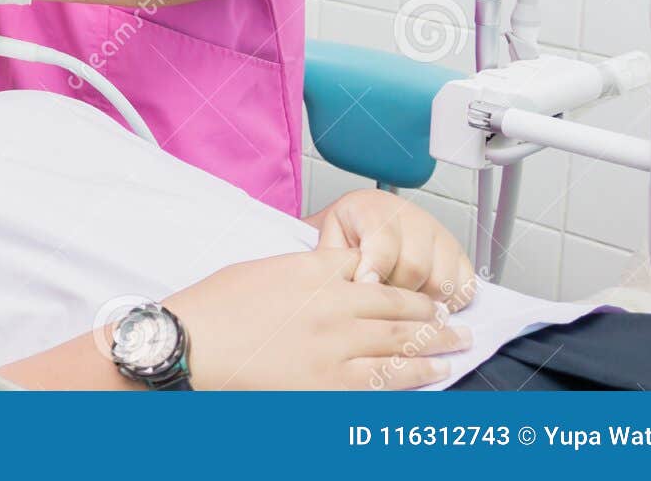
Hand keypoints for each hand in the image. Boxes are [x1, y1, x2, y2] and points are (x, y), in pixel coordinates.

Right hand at [162, 249, 469, 389]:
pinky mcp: (330, 381)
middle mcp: (333, 303)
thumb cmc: (216, 306)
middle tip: (451, 313)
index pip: (372, 267)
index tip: (416, 284)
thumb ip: (307, 270)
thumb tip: (335, 277)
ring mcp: (335, 343)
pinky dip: (415, 373)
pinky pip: (385, 377)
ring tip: (457, 340)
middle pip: (397, 302)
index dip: (401, 278)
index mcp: (314, 269)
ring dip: (434, 340)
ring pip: (401, 339)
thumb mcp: (264, 267)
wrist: (193, 342)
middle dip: (428, 310)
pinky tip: (434, 371)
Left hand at [312, 190, 475, 309]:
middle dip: (395, 292)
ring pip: (441, 281)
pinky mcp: (458, 254)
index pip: (384, 242)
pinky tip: (425, 300)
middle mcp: (412, 218)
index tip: (366, 288)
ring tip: (399, 300)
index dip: (375, 270)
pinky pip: (464, 287)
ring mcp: (439, 234)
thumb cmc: (349, 232)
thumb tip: (351, 287)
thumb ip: (336, 261)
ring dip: (420, 301)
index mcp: (375, 209)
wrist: (365, 218)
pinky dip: (447, 302)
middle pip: (415, 267)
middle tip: (379, 300)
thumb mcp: (331, 239)